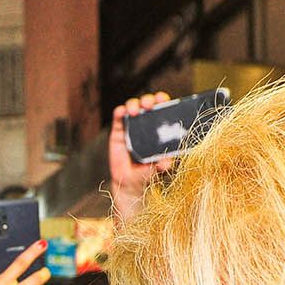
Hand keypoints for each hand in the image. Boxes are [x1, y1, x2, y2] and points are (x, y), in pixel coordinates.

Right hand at [110, 91, 177, 219]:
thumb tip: (166, 162)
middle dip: (148, 100)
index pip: (162, 109)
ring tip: (134, 112)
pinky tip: (121, 112)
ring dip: (134, 104)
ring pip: (132, 106)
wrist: (129, 184)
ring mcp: (131, 126)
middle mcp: (146, 124)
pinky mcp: (118, 132)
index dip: (163, 101)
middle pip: (147, 104)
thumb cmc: (148, 173)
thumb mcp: (159, 169)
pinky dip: (120, 112)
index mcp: (159, 129)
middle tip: (149, 106)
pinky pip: (118, 117)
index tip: (164, 101)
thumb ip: (164, 164)